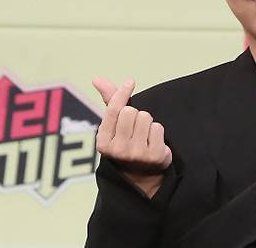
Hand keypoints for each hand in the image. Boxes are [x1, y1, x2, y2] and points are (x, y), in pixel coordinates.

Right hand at [93, 78, 171, 196]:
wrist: (141, 176)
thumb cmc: (126, 144)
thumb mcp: (113, 127)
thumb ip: (109, 102)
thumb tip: (97, 79)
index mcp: (103, 142)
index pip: (114, 110)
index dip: (122, 93)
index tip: (130, 82)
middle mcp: (118, 150)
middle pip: (131, 112)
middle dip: (135, 115)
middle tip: (135, 129)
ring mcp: (136, 154)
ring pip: (146, 118)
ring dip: (147, 123)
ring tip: (143, 136)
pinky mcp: (154, 156)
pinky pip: (158, 128)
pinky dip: (157, 132)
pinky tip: (152, 143)